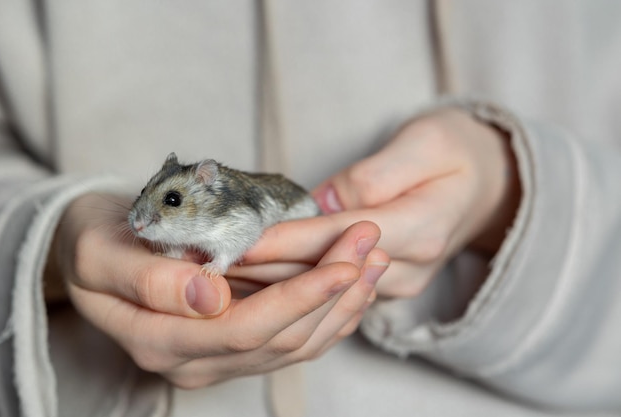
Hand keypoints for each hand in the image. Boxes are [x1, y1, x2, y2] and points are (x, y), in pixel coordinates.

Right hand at [50, 194, 388, 387]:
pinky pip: (290, 340)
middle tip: (370, 243)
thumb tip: (209, 298)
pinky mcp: (232, 345)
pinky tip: (353, 285)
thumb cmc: (93, 239)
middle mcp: (193, 361)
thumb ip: (147, 280)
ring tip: (375, 259)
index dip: (303, 295)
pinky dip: (327, 313)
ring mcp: (216, 358)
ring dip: (341, 304)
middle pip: (283, 338)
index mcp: (160, 341)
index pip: (249, 327)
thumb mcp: (99, 252)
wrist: (92, 245)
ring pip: (295, 345)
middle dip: (334, 291)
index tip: (347, 259)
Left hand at [234, 109, 519, 298]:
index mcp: (423, 228)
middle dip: (268, 268)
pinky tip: (259, 278)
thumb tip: (324, 204)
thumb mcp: (424, 143)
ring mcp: (399, 282)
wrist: (489, 183)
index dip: (286, 240)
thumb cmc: (456, 153)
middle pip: (327, 271)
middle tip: (216, 263)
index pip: (340, 237)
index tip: (240, 242)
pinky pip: (334, 289)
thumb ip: (374, 176)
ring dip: (275, 280)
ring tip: (226, 275)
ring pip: (325, 286)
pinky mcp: (386, 284)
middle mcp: (410, 267)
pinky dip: (296, 282)